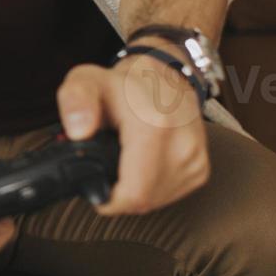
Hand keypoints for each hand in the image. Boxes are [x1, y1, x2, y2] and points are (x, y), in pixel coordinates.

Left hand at [56, 51, 209, 216]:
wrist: (163, 75)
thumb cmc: (122, 83)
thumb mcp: (86, 80)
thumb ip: (75, 102)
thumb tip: (79, 132)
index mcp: (155, 126)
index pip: (135, 193)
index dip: (107, 199)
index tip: (92, 185)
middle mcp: (183, 145)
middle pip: (144, 200)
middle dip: (117, 193)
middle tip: (103, 167)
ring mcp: (196, 159)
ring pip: (156, 201)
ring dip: (134, 191)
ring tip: (121, 161)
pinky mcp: (201, 169)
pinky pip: (169, 194)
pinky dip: (150, 187)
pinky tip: (139, 165)